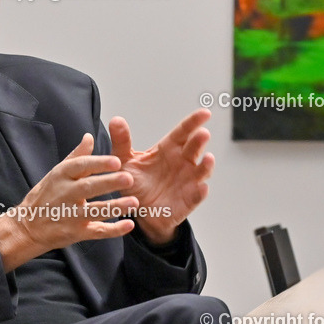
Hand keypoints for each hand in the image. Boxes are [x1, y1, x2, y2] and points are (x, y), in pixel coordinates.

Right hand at [0, 133, 137, 271]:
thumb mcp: (57, 173)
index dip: (98, 163)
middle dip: (109, 183)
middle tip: (129, 178)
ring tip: (134, 202)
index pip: (80, 166)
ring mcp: (71, 215)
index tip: (116, 161)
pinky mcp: (76, 233)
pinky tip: (128, 225)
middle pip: (88, 187)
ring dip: (115, 207)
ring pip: (95, 210)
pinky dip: (113, 230)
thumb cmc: (45, 196)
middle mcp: (65, 194)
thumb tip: (89, 137)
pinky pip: (97, 232)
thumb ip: (77, 156)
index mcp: (61, 176)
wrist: (27, 227)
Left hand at [109, 109, 214, 244]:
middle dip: (200, 140)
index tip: (205, 113)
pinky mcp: (188, 199)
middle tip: (203, 133)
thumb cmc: (135, 182)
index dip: (194, 122)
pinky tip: (202, 188)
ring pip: (202, 170)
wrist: (138, 211)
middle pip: (194, 148)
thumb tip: (116, 120)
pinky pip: (197, 195)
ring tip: (208, 159)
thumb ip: (122, 141)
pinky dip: (200, 192)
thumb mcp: (125, 161)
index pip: (183, 132)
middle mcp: (182, 162)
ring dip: (206, 165)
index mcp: (169, 149)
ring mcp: (188, 181)